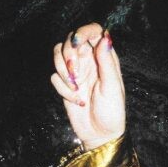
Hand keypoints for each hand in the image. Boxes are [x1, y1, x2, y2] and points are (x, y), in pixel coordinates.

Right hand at [51, 22, 125, 149]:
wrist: (100, 135)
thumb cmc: (111, 113)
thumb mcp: (112, 88)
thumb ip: (107, 63)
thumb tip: (105, 38)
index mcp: (105, 59)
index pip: (93, 31)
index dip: (83, 31)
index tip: (77, 42)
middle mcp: (89, 61)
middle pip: (71, 39)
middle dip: (68, 53)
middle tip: (75, 73)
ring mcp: (76, 72)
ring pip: (58, 54)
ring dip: (63, 70)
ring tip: (76, 89)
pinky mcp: (65, 84)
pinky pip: (55, 76)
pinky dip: (62, 88)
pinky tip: (76, 101)